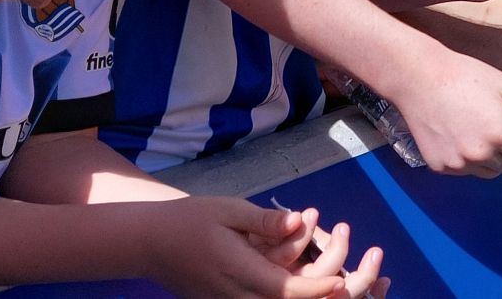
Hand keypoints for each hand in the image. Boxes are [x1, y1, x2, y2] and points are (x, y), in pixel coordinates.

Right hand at [142, 197, 360, 298]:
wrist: (151, 244)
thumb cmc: (190, 221)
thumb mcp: (227, 211)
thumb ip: (263, 220)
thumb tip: (298, 220)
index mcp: (239, 272)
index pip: (286, 290)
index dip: (318, 288)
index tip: (343, 280)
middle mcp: (237, 296)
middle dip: (319, 295)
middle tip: (350, 279)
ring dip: (305, 291)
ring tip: (334, 272)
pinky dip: (289, 292)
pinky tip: (311, 277)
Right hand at [380, 48, 501, 177]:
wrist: (419, 78)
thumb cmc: (467, 76)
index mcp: (500, 134)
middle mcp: (479, 154)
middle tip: (500, 126)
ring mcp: (458, 163)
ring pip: (491, 173)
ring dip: (493, 158)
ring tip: (479, 129)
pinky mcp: (441, 167)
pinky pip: (467, 171)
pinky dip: (470, 159)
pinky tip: (460, 133)